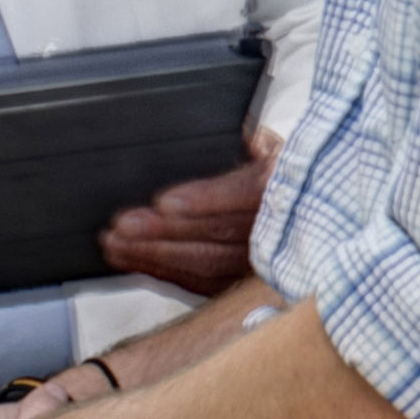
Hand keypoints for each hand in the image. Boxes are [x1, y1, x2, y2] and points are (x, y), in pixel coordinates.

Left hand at [100, 132, 274, 292]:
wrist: (303, 223)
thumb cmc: (288, 181)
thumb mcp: (279, 151)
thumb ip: (255, 143)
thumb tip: (241, 133)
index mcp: (288, 186)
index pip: (248, 193)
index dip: (206, 199)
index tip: (165, 202)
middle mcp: (282, 229)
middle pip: (220, 235)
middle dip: (165, 233)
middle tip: (122, 226)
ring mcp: (267, 263)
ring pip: (209, 265)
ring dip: (157, 256)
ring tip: (116, 245)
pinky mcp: (246, 284)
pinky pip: (205, 284)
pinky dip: (166, 272)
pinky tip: (135, 261)